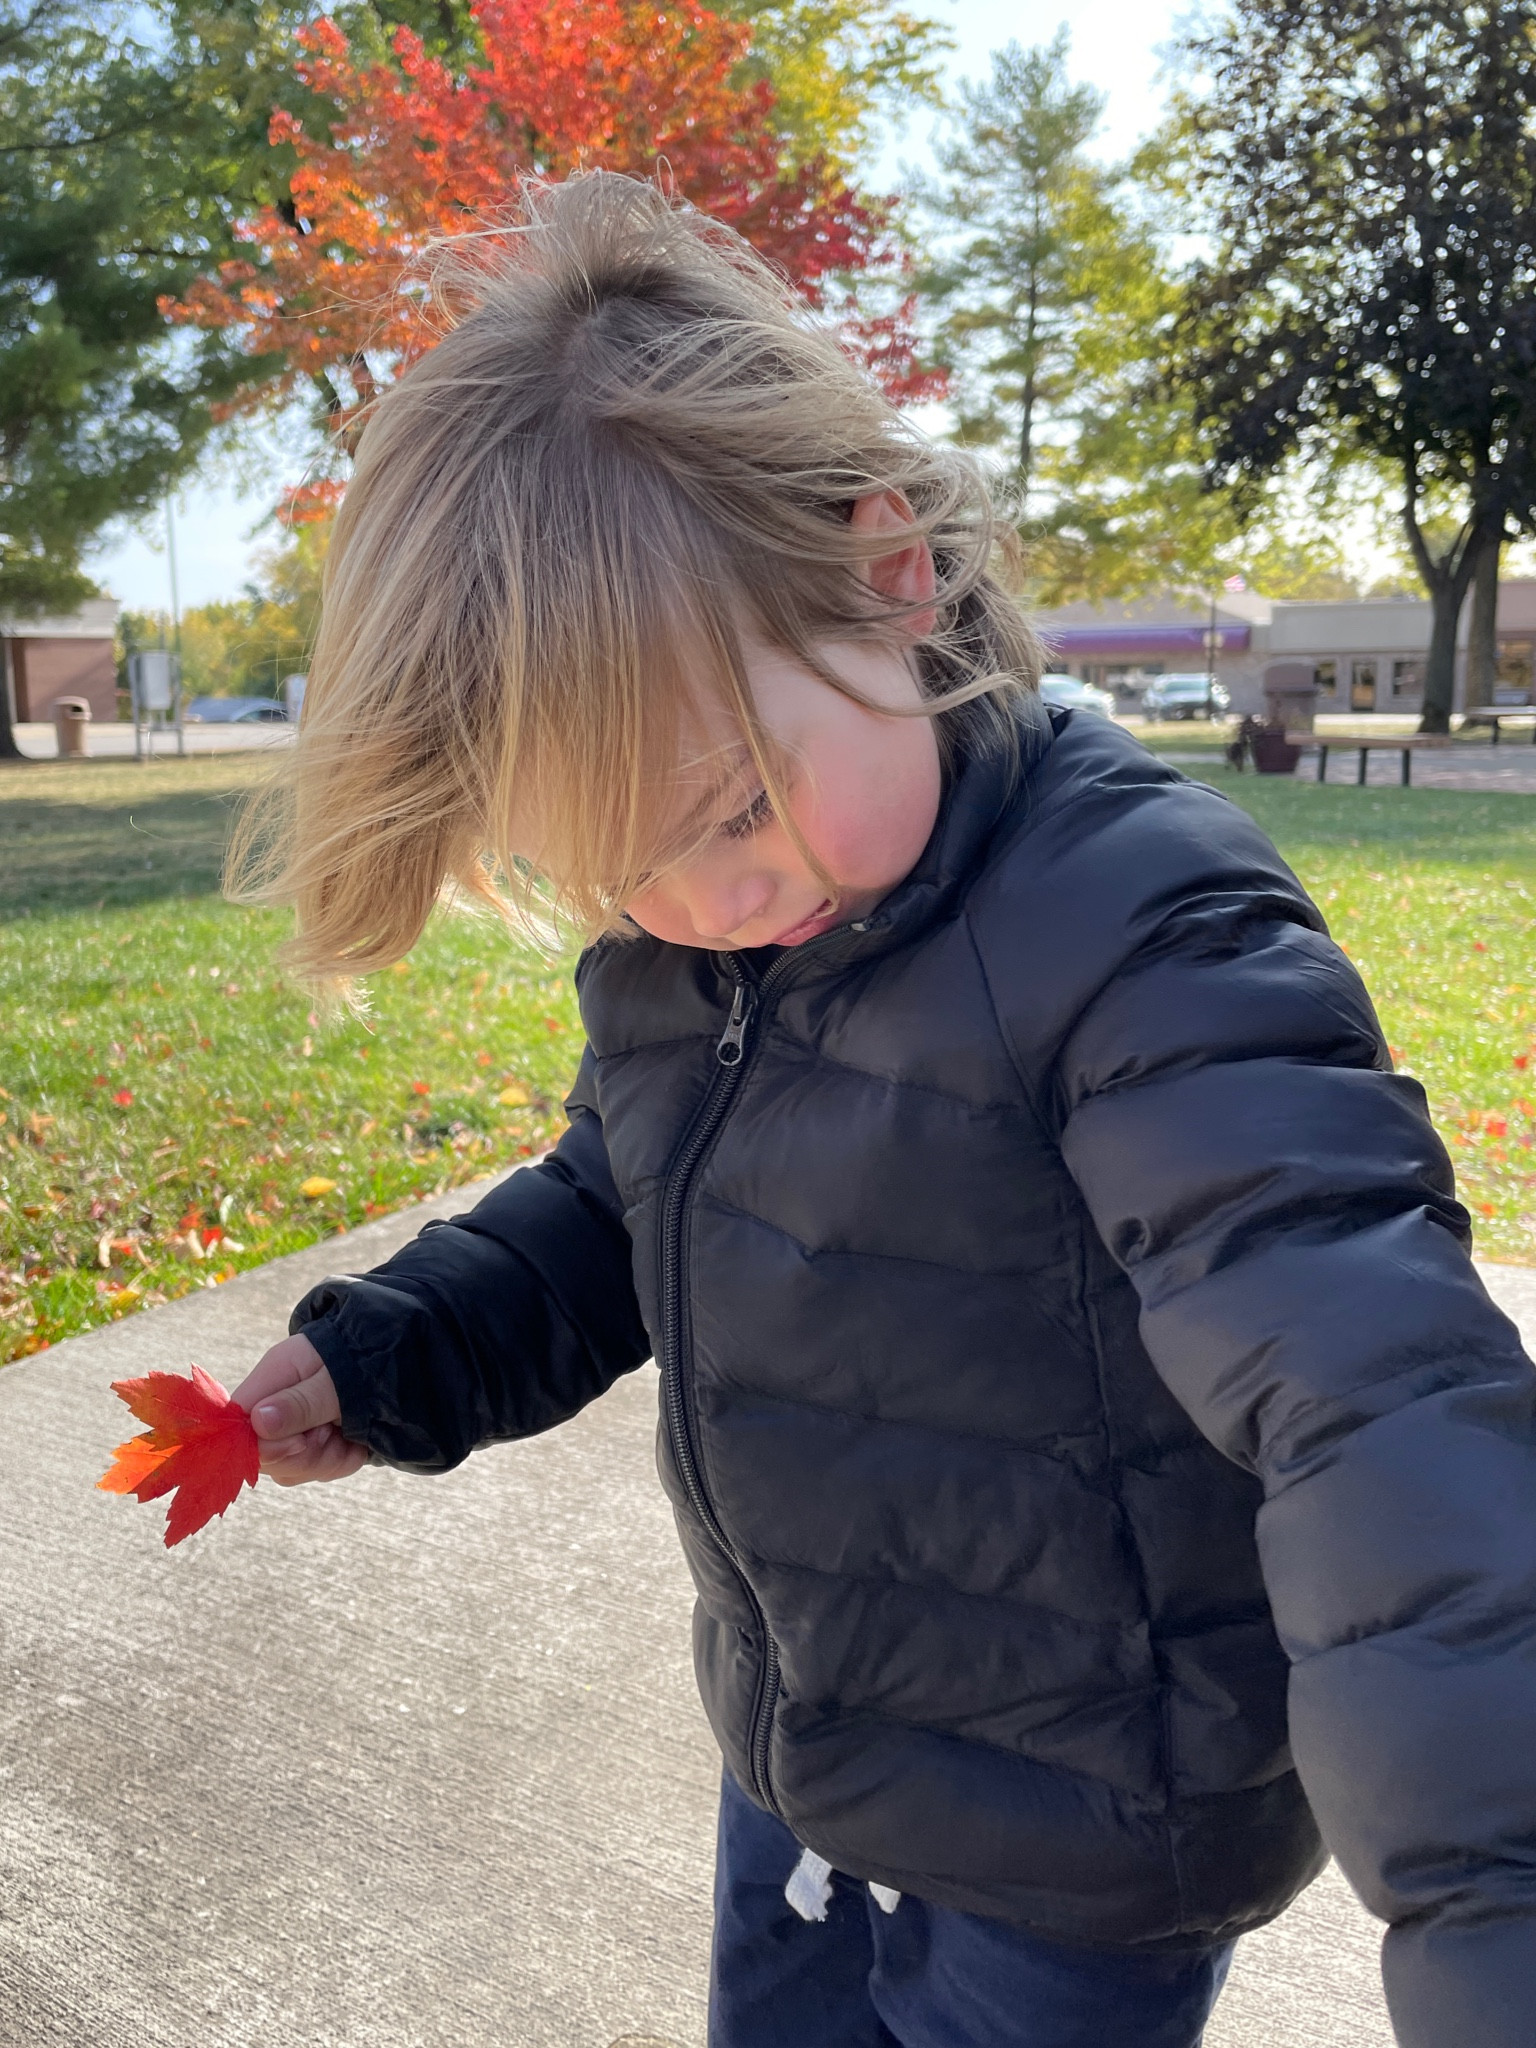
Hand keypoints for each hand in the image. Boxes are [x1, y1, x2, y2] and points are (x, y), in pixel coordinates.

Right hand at [231, 1333, 370, 1486]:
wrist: (395, 1360)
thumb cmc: (366, 1359)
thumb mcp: (337, 1378)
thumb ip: (300, 1403)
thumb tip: (259, 1422)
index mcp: (272, 1378)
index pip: (238, 1424)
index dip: (262, 1445)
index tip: (300, 1442)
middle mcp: (274, 1406)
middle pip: (264, 1456)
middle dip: (304, 1455)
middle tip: (332, 1431)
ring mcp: (292, 1429)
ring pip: (290, 1469)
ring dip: (326, 1459)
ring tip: (347, 1432)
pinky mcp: (312, 1445)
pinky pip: (315, 1471)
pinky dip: (340, 1461)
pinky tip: (356, 1443)